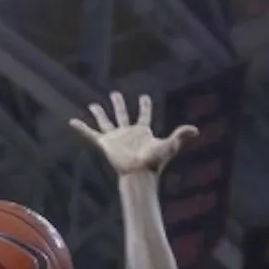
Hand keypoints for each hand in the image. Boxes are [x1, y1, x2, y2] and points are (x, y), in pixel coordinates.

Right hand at [69, 92, 196, 175]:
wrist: (138, 174)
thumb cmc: (154, 162)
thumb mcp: (169, 145)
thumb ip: (181, 136)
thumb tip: (196, 130)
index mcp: (142, 132)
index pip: (143, 115)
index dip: (144, 106)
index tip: (144, 97)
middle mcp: (127, 133)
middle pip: (122, 115)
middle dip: (119, 104)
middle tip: (115, 93)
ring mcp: (115, 138)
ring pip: (106, 122)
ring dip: (100, 113)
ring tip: (93, 104)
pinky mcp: (105, 144)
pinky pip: (91, 134)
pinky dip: (82, 129)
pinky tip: (72, 122)